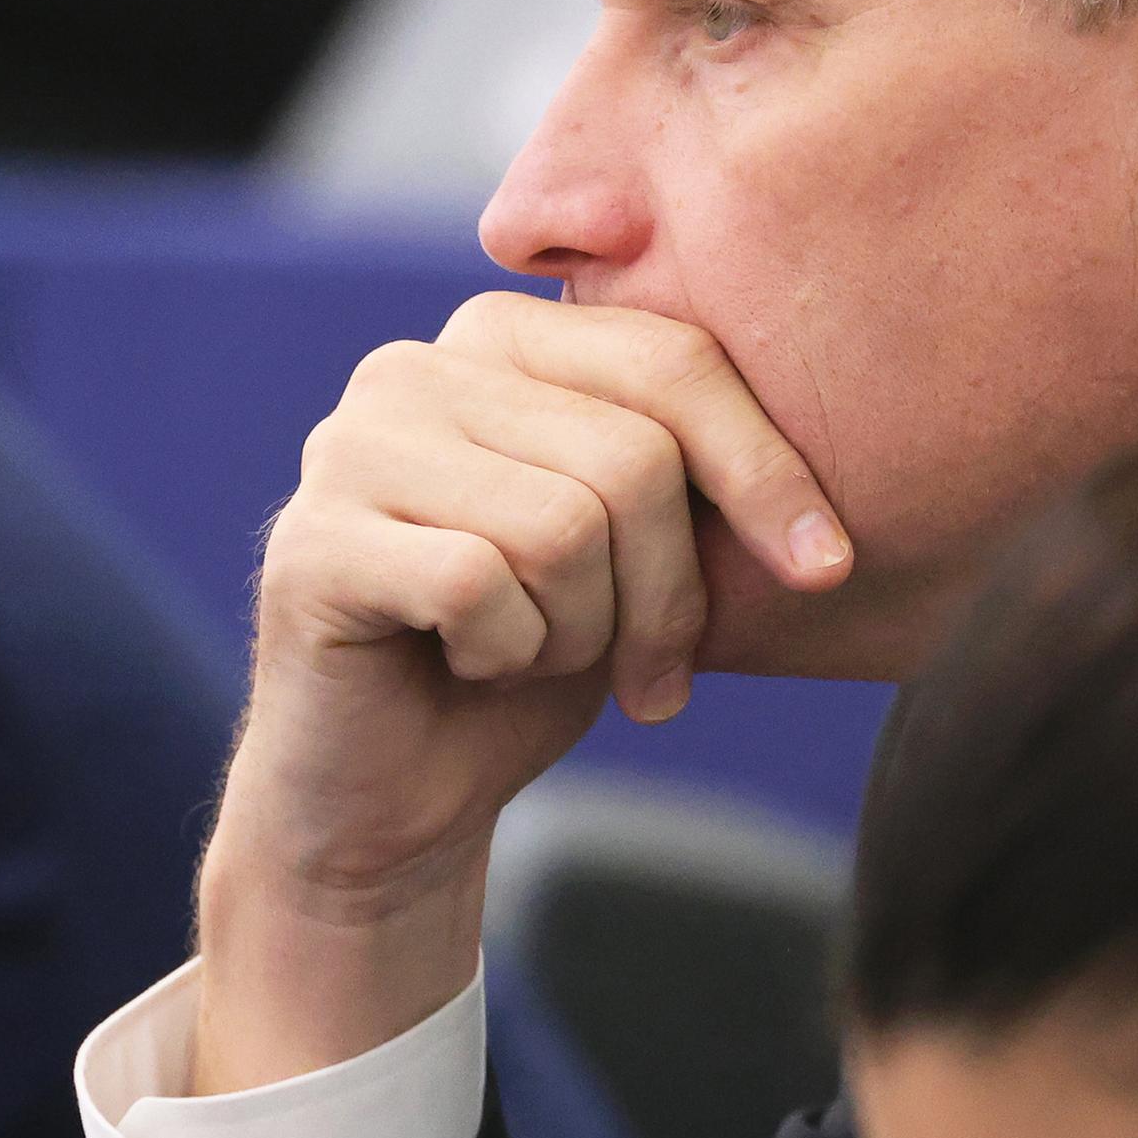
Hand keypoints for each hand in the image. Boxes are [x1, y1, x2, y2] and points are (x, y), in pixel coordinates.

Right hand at [193, 293, 850, 1091]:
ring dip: (580, 632)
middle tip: (647, 672)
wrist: (391, 797)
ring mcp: (349, 447)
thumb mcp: (636, 554)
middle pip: (632, 456)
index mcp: (502, 339)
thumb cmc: (527, 662)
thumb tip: (817, 494)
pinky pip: (479, 588)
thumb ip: (689, 476)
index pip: (674, 362)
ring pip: (562, 527)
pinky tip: (465, 665)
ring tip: (531, 654)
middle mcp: (414, 367)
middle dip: (668, 592)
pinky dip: (506, 656)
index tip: (826, 570)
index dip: (766, 471)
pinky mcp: (310, 544)